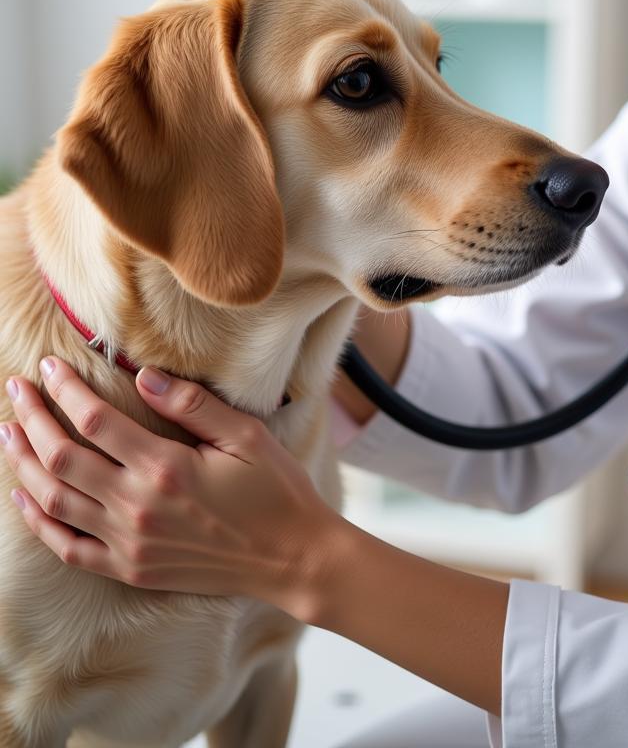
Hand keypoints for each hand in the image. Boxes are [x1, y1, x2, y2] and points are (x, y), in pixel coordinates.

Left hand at [0, 358, 341, 616]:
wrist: (292, 558)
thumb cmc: (276, 491)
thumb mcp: (246, 436)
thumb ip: (193, 406)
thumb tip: (143, 375)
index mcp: (167, 468)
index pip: (96, 421)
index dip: (66, 390)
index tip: (50, 365)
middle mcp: (138, 507)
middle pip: (62, 458)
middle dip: (33, 418)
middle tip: (17, 389)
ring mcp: (130, 543)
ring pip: (54, 500)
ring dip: (24, 464)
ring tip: (9, 433)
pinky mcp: (130, 570)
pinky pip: (67, 547)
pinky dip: (39, 521)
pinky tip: (25, 497)